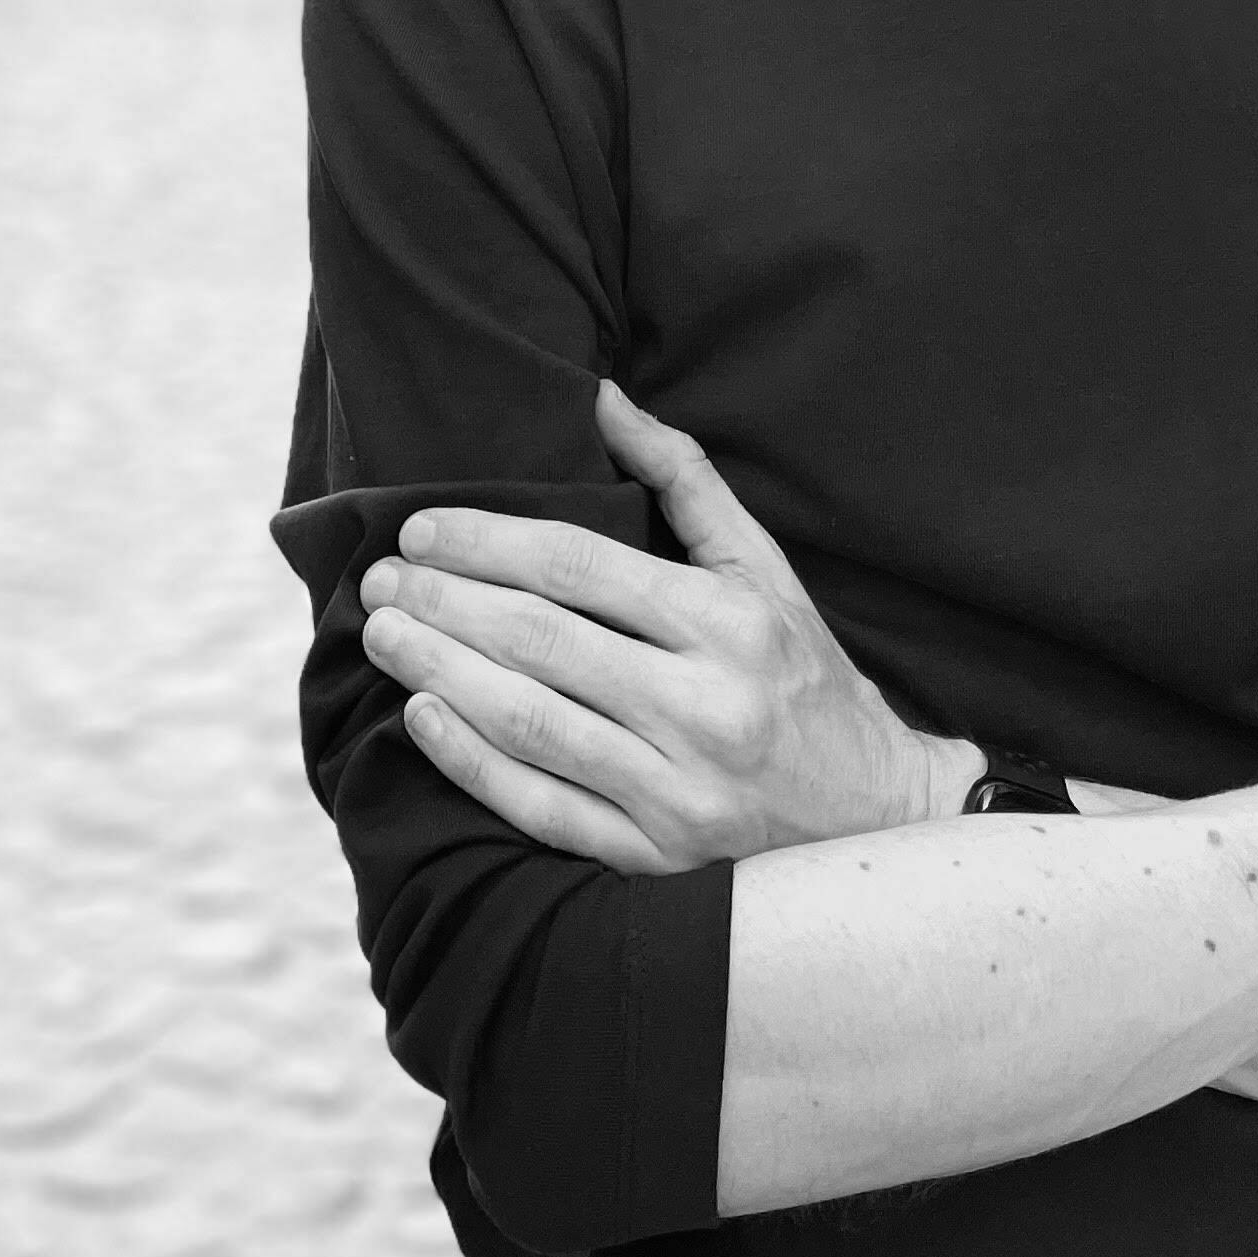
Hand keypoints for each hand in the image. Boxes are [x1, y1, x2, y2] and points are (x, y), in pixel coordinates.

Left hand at [360, 383, 968, 873]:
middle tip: (380, 576)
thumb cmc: (808, 675)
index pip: (581, 566)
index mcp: (729, 623)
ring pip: (531, 723)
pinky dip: (473, 762)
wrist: (877, 822)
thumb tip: (600, 396)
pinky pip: (543, 808)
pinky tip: (422, 716)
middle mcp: (704, 708)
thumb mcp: (764, 568)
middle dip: (447, 602)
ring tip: (383, 634)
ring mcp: (678, 793)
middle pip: (543, 642)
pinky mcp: (655, 860)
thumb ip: (683, 480)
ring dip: (441, 672)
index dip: (490, 541)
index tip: (423, 527)